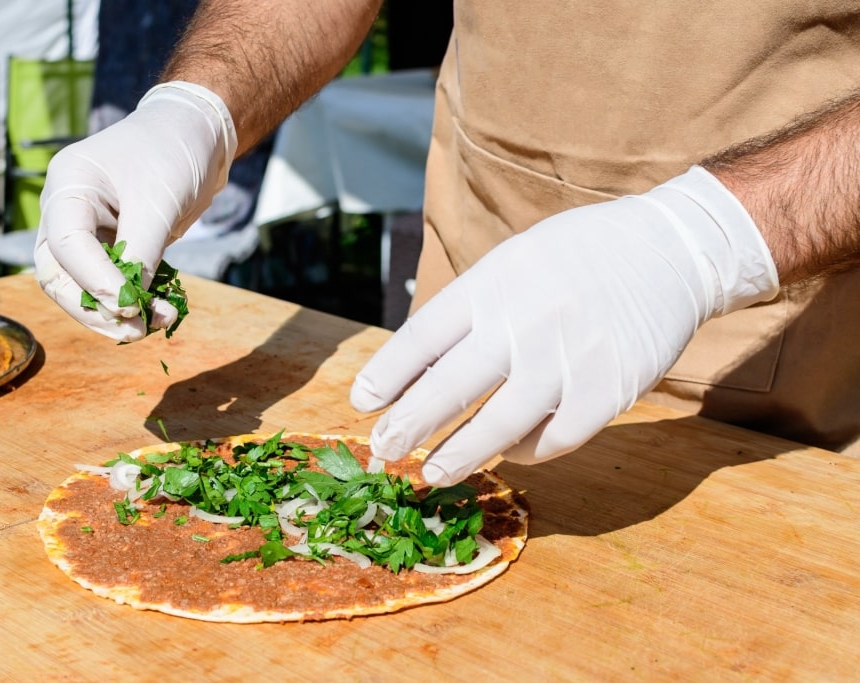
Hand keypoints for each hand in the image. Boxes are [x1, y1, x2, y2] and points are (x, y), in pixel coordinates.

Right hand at [34, 82, 236, 341]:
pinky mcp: (112, 244)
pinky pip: (111, 282)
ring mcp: (87, 229)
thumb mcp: (158, 201)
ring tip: (152, 326)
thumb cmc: (172, 153)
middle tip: (132, 331)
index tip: (129, 307)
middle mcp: (67, 210)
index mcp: (68, 186)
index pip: (65, 245)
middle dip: (93, 308)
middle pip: (59, 274)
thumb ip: (142, 251)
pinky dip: (131, 301)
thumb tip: (131, 303)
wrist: (197, 135)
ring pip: (81, 285)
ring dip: (113, 313)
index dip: (93, 282)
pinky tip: (159, 313)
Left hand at [351, 166, 779, 485]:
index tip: (362, 403)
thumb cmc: (578, 258)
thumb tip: (414, 367)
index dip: (388, 373)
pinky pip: (554, 437)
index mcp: (494, 283)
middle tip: (382, 451)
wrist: (671, 250)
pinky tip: (509, 453)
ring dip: (458, 455)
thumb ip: (471, 309)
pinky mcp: (607, 391)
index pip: (424, 335)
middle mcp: (524, 321)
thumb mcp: (514, 262)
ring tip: (431, 474)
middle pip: (451, 386)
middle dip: (408, 424)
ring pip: (498, 425)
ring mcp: (567, 358)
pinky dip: (525, 452)